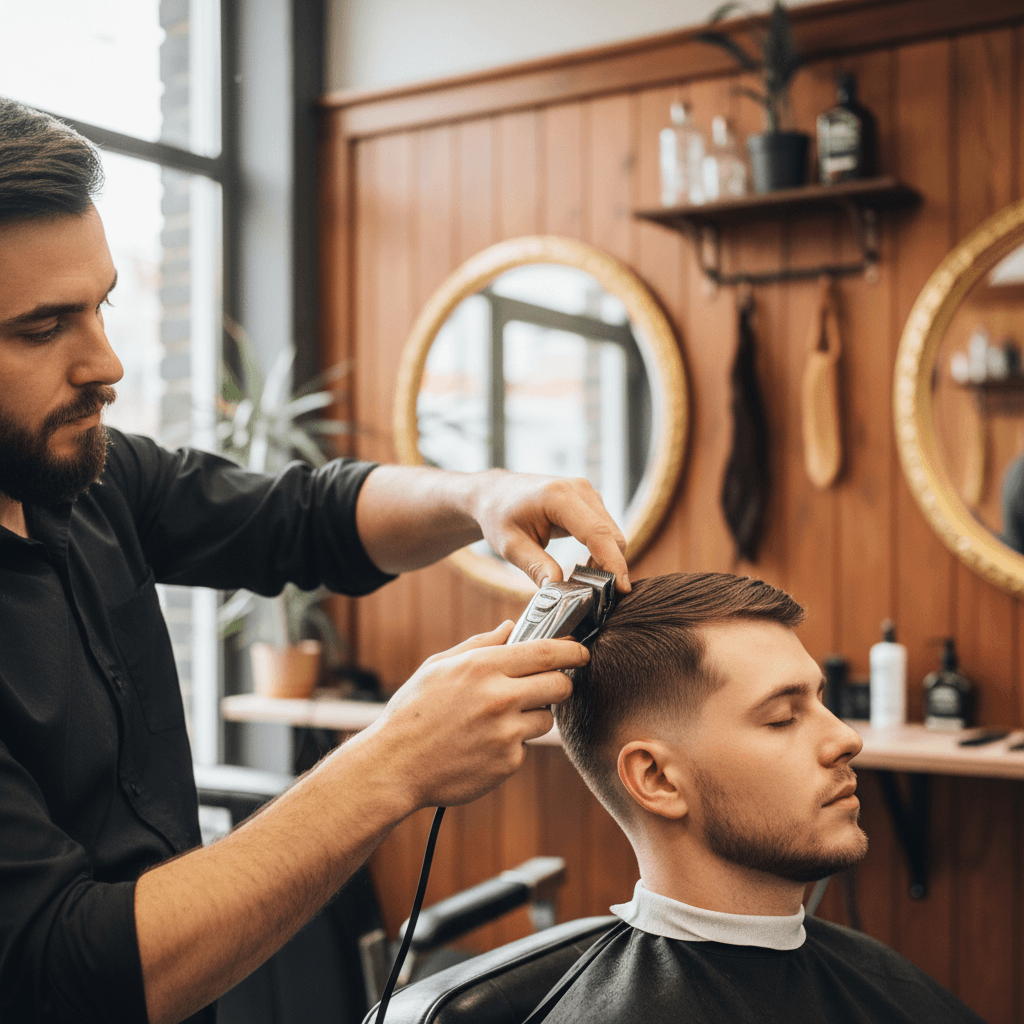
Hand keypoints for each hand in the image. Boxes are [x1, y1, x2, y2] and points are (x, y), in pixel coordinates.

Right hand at [364, 621, 584, 808]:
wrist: (394, 765)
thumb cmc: (414, 712)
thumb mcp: (439, 666)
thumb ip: (481, 644)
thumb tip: (511, 627)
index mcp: (482, 666)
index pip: (546, 651)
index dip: (571, 649)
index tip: (580, 651)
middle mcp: (499, 697)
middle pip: (560, 685)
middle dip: (560, 683)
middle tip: (548, 685)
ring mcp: (506, 733)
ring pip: (546, 718)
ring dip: (533, 716)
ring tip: (498, 719)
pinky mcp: (508, 763)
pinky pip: (526, 746)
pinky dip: (512, 744)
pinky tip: (483, 743)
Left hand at [469, 471, 629, 591]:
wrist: (495, 492)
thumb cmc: (498, 515)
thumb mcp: (510, 546)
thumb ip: (536, 567)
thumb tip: (558, 593)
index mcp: (559, 496)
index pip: (597, 533)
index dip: (613, 562)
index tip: (622, 588)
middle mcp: (580, 490)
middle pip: (611, 535)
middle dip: (612, 568)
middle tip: (601, 599)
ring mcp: (587, 493)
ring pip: (612, 534)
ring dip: (607, 561)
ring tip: (587, 586)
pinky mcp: (590, 501)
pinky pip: (605, 531)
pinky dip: (602, 552)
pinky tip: (586, 570)